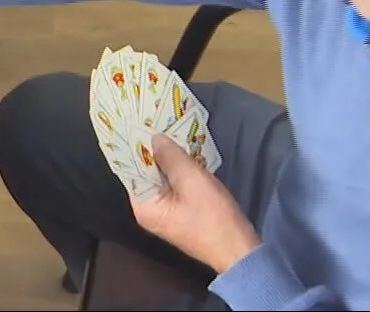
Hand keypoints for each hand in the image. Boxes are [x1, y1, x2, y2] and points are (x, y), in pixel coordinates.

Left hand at [129, 133, 262, 274]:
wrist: (239, 251)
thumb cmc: (214, 217)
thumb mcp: (193, 181)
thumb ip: (171, 157)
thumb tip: (154, 138)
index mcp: (143, 206)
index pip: (130, 169)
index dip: (134, 145)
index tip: (135, 121)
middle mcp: (148, 210)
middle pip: (144, 172)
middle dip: (150, 149)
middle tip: (152, 120)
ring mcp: (164, 212)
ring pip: (159, 178)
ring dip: (166, 158)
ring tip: (167, 129)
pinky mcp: (178, 212)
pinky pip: (172, 185)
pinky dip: (177, 170)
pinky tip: (183, 152)